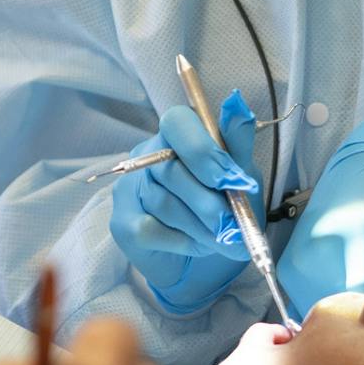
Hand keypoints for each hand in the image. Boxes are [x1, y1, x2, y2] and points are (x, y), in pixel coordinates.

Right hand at [109, 92, 260, 312]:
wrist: (206, 259)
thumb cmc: (224, 209)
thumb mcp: (241, 176)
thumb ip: (238, 144)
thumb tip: (238, 105)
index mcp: (176, 136)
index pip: (177, 122)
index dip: (201, 150)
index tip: (228, 179)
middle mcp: (146, 156)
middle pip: (171, 169)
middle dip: (209, 202)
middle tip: (234, 224)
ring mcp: (129, 189)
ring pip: (164, 202)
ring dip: (201, 225)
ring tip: (224, 238)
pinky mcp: (122, 223)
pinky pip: (150, 228)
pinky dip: (182, 240)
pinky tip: (196, 244)